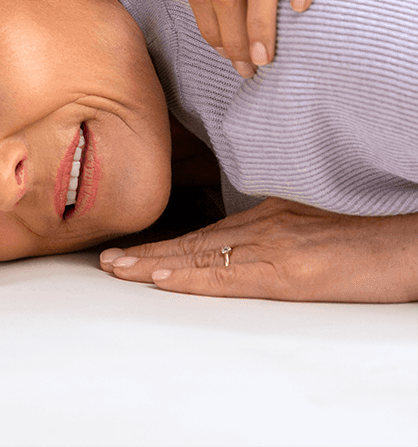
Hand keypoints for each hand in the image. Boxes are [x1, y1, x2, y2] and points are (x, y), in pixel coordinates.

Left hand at [99, 197, 417, 301]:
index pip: (205, 234)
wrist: (405, 242)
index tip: (131, 251)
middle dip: (148, 253)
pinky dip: (191, 278)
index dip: (165, 244)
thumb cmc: (365, 236)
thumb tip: (245, 246)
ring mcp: (273, 246)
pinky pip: (229, 276)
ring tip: (119, 269)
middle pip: (194, 243)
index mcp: (267, 216)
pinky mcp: (288, 271)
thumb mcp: (310, 226)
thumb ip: (275, 232)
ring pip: (201, 257)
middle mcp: (263, 225)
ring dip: (155, 264)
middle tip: (107, 261)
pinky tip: (164, 279)